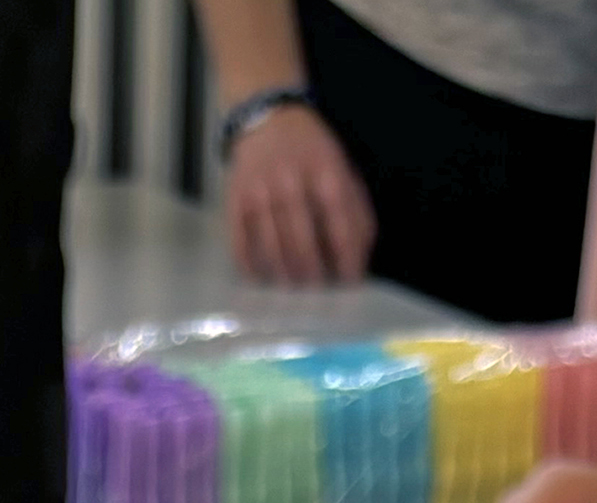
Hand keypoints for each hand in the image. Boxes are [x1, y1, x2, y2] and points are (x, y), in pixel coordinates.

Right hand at [224, 106, 374, 284]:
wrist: (266, 118)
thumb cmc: (311, 151)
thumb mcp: (343, 169)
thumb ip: (356, 209)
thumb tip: (361, 254)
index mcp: (325, 173)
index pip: (340, 225)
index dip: (347, 259)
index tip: (350, 282)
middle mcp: (291, 182)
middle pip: (302, 243)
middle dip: (313, 275)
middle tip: (318, 289)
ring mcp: (260, 192)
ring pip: (272, 248)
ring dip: (285, 275)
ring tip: (293, 286)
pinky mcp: (236, 200)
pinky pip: (241, 243)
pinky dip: (252, 266)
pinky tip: (262, 277)